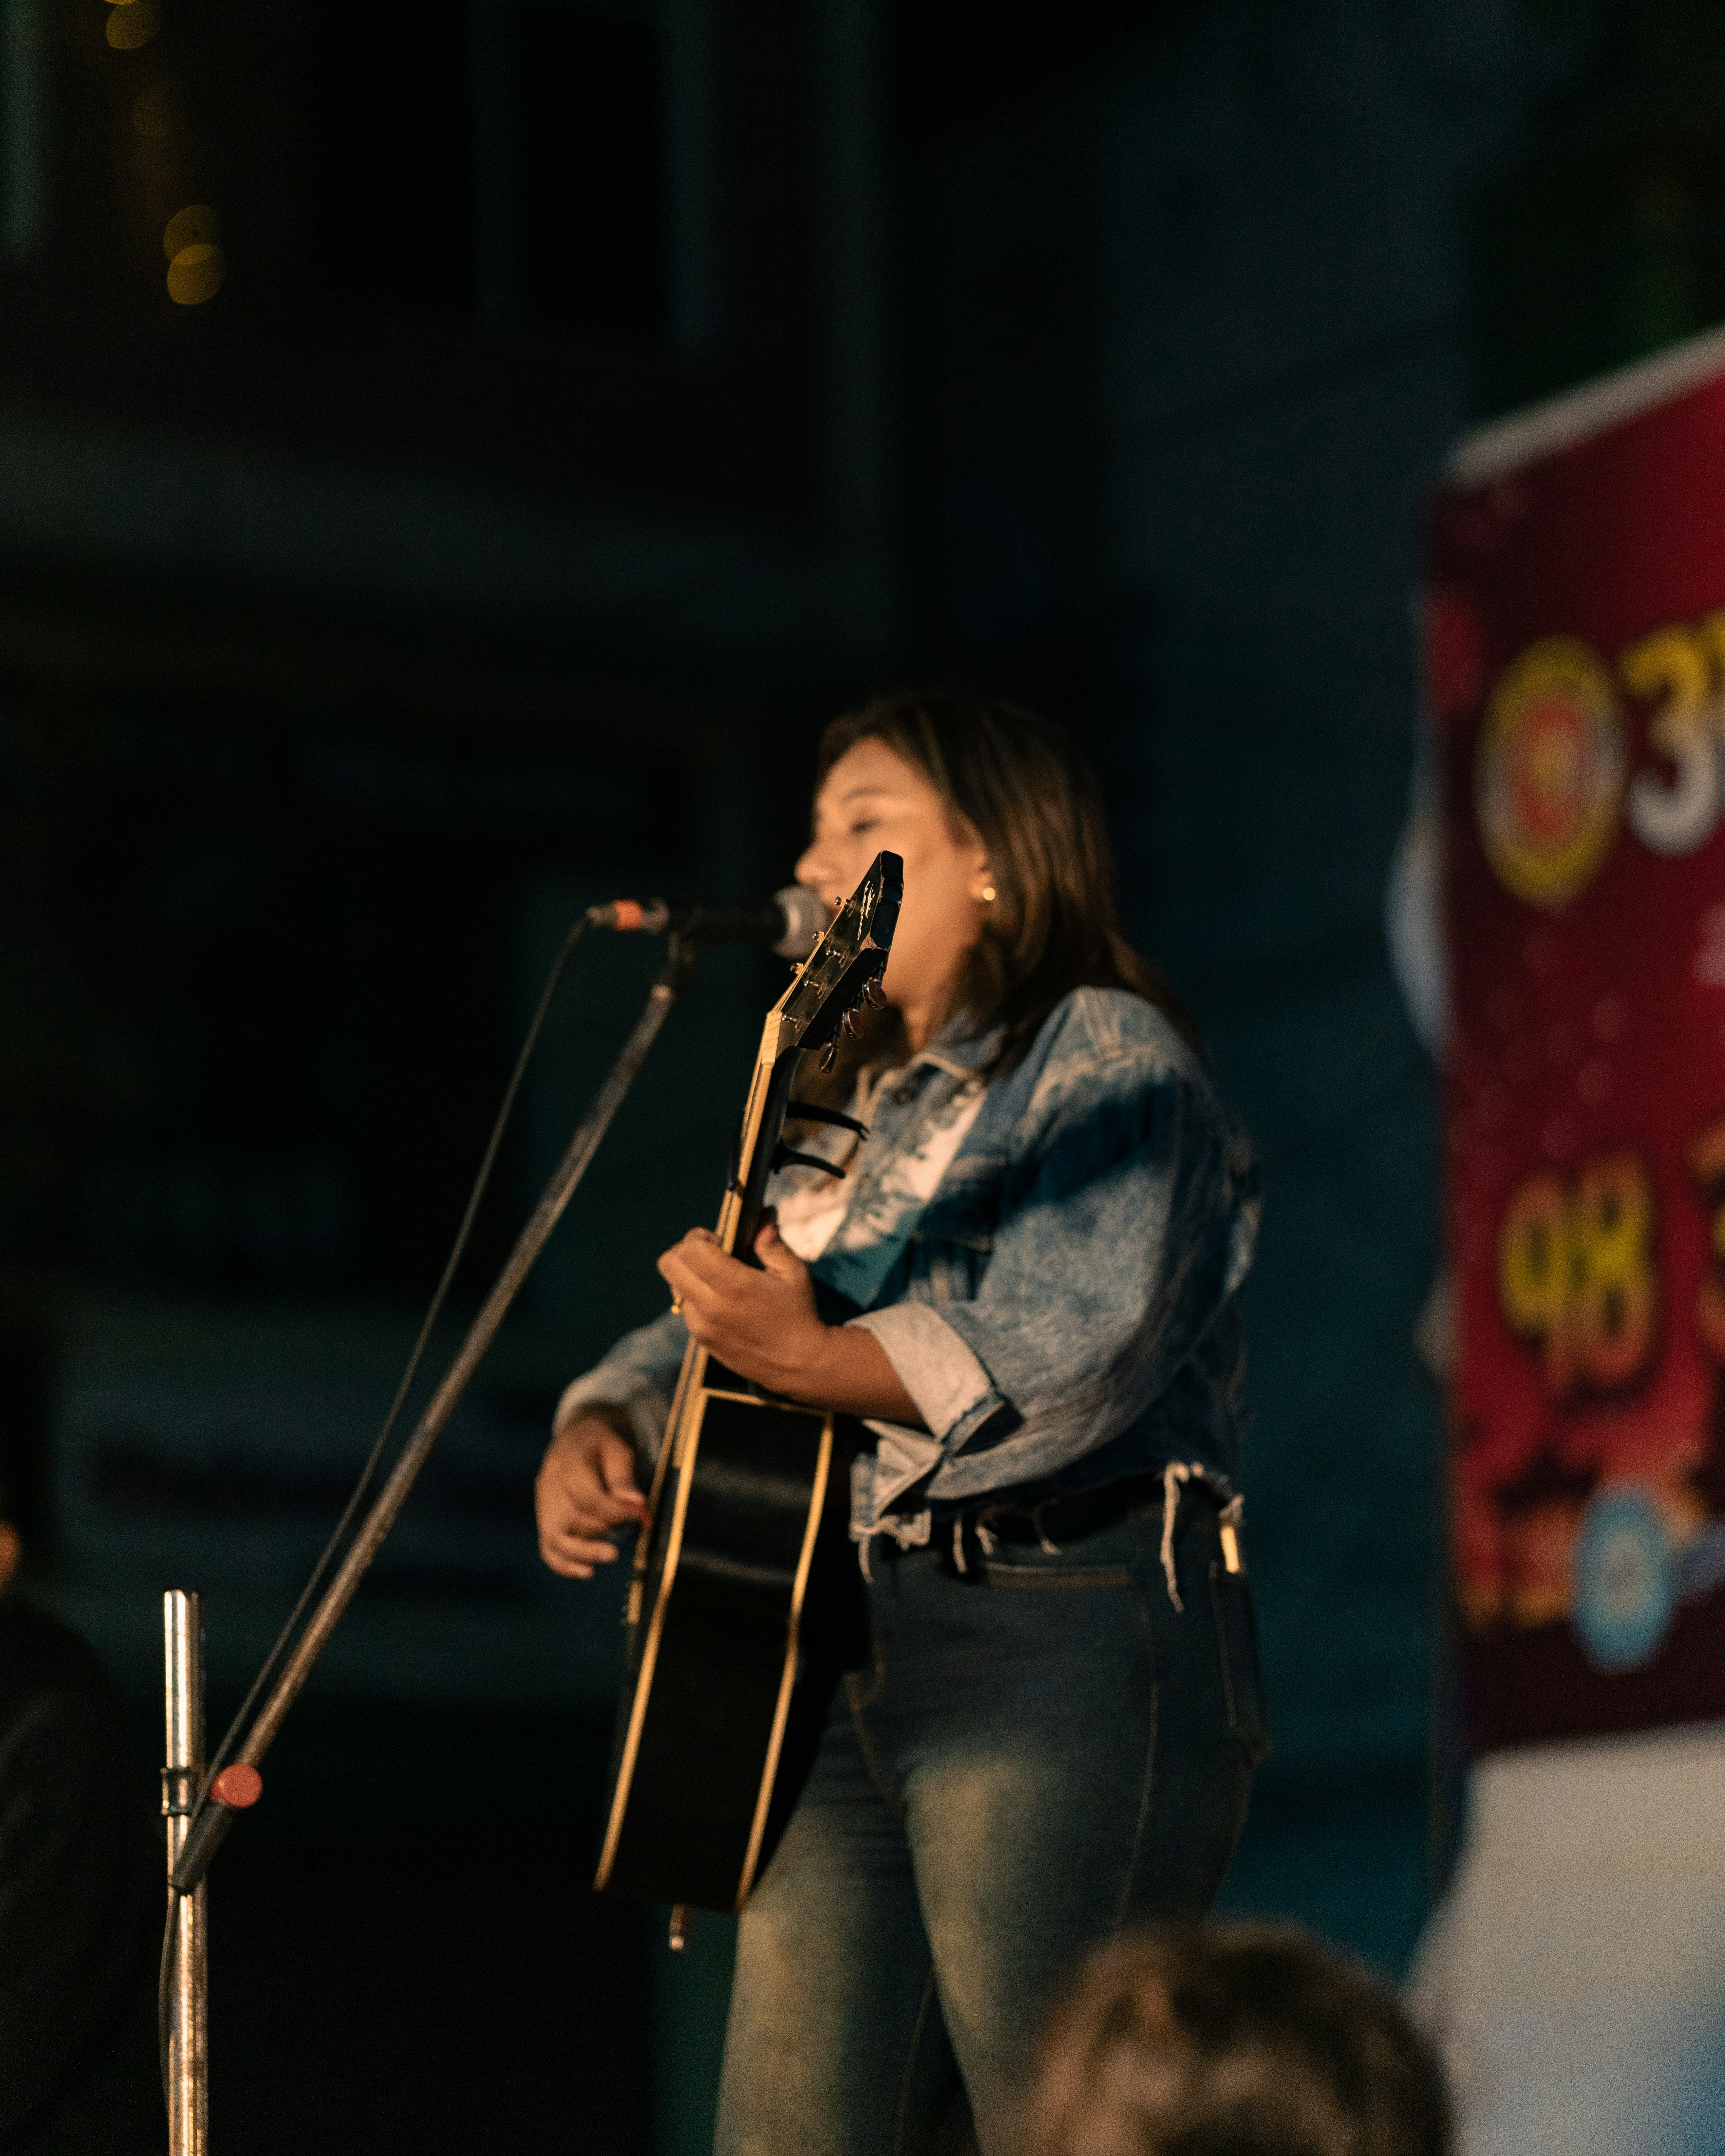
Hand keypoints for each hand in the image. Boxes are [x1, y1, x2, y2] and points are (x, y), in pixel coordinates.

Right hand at [536, 1408, 649, 1578]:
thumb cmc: (601, 1444)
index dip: (616, 1512)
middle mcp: (549, 1486)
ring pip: (555, 1538)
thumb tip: (637, 1505)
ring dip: (584, 1552)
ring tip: (611, 1554)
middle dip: (602, 1531)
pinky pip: (547, 1548)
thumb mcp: (617, 1449)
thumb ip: (624, 1478)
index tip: (640, 1516)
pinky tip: (587, 1571)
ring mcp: (543, 1504)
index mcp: (568, 1464)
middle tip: (626, 1529)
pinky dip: (565, 1564)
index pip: (588, 1498)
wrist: (576, 1439)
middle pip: (570, 1520)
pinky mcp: (544, 1519)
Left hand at [656, 1215, 923, 1423]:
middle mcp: (711, 1307)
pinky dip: (694, 1297)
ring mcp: (702, 1327)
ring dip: (689, 1275)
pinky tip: (720, 1300)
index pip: (691, 1249)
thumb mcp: (792, 1273)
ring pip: (674, 1286)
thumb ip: (771, 1243)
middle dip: (685, 1251)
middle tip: (711, 1254)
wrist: (799, 1364)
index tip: (720, 1241)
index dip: (699, 1237)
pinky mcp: (701, 1340)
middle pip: (669, 1264)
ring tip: (717, 1279)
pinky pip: (684, 1308)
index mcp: (734, 1286)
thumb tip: (763, 1212)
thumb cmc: (798, 1313)